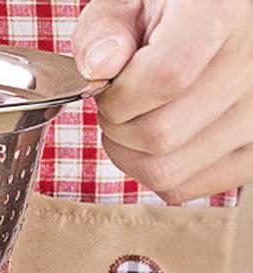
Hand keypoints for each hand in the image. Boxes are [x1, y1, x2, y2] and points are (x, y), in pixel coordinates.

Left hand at [73, 0, 252, 203]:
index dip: (120, 93)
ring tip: (138, 117)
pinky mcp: (251, 154)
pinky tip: (158, 138)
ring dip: (131, 154)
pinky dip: (154, 171)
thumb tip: (100, 66)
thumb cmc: (167, 13)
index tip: (111, 84)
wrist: (219, 22)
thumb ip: (105, 27)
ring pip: (167, 173)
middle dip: (117, 126)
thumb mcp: (130, 1)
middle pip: (160, 136)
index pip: (168, 76)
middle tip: (121, 102)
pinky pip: (183, 188)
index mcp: (224, 14)